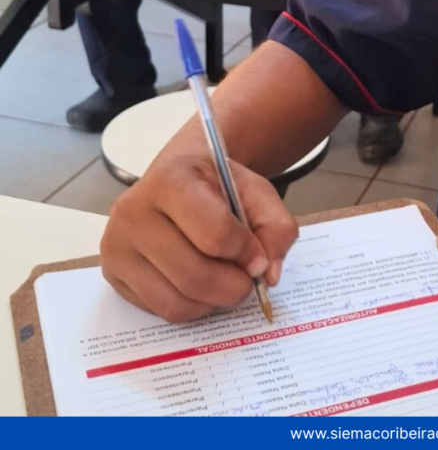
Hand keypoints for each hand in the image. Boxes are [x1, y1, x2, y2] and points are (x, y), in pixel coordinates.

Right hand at [100, 152, 297, 322]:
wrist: (179, 176)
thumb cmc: (216, 184)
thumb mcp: (255, 190)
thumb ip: (275, 226)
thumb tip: (269, 274)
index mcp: (170, 180)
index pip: (214, 232)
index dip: (245, 252)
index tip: (258, 257)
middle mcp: (133, 213)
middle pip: (193, 274)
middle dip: (232, 286)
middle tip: (248, 281)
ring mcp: (116, 247)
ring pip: (175, 300)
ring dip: (213, 301)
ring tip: (226, 281)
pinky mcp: (113, 275)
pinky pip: (160, 309)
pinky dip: (191, 306)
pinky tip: (200, 285)